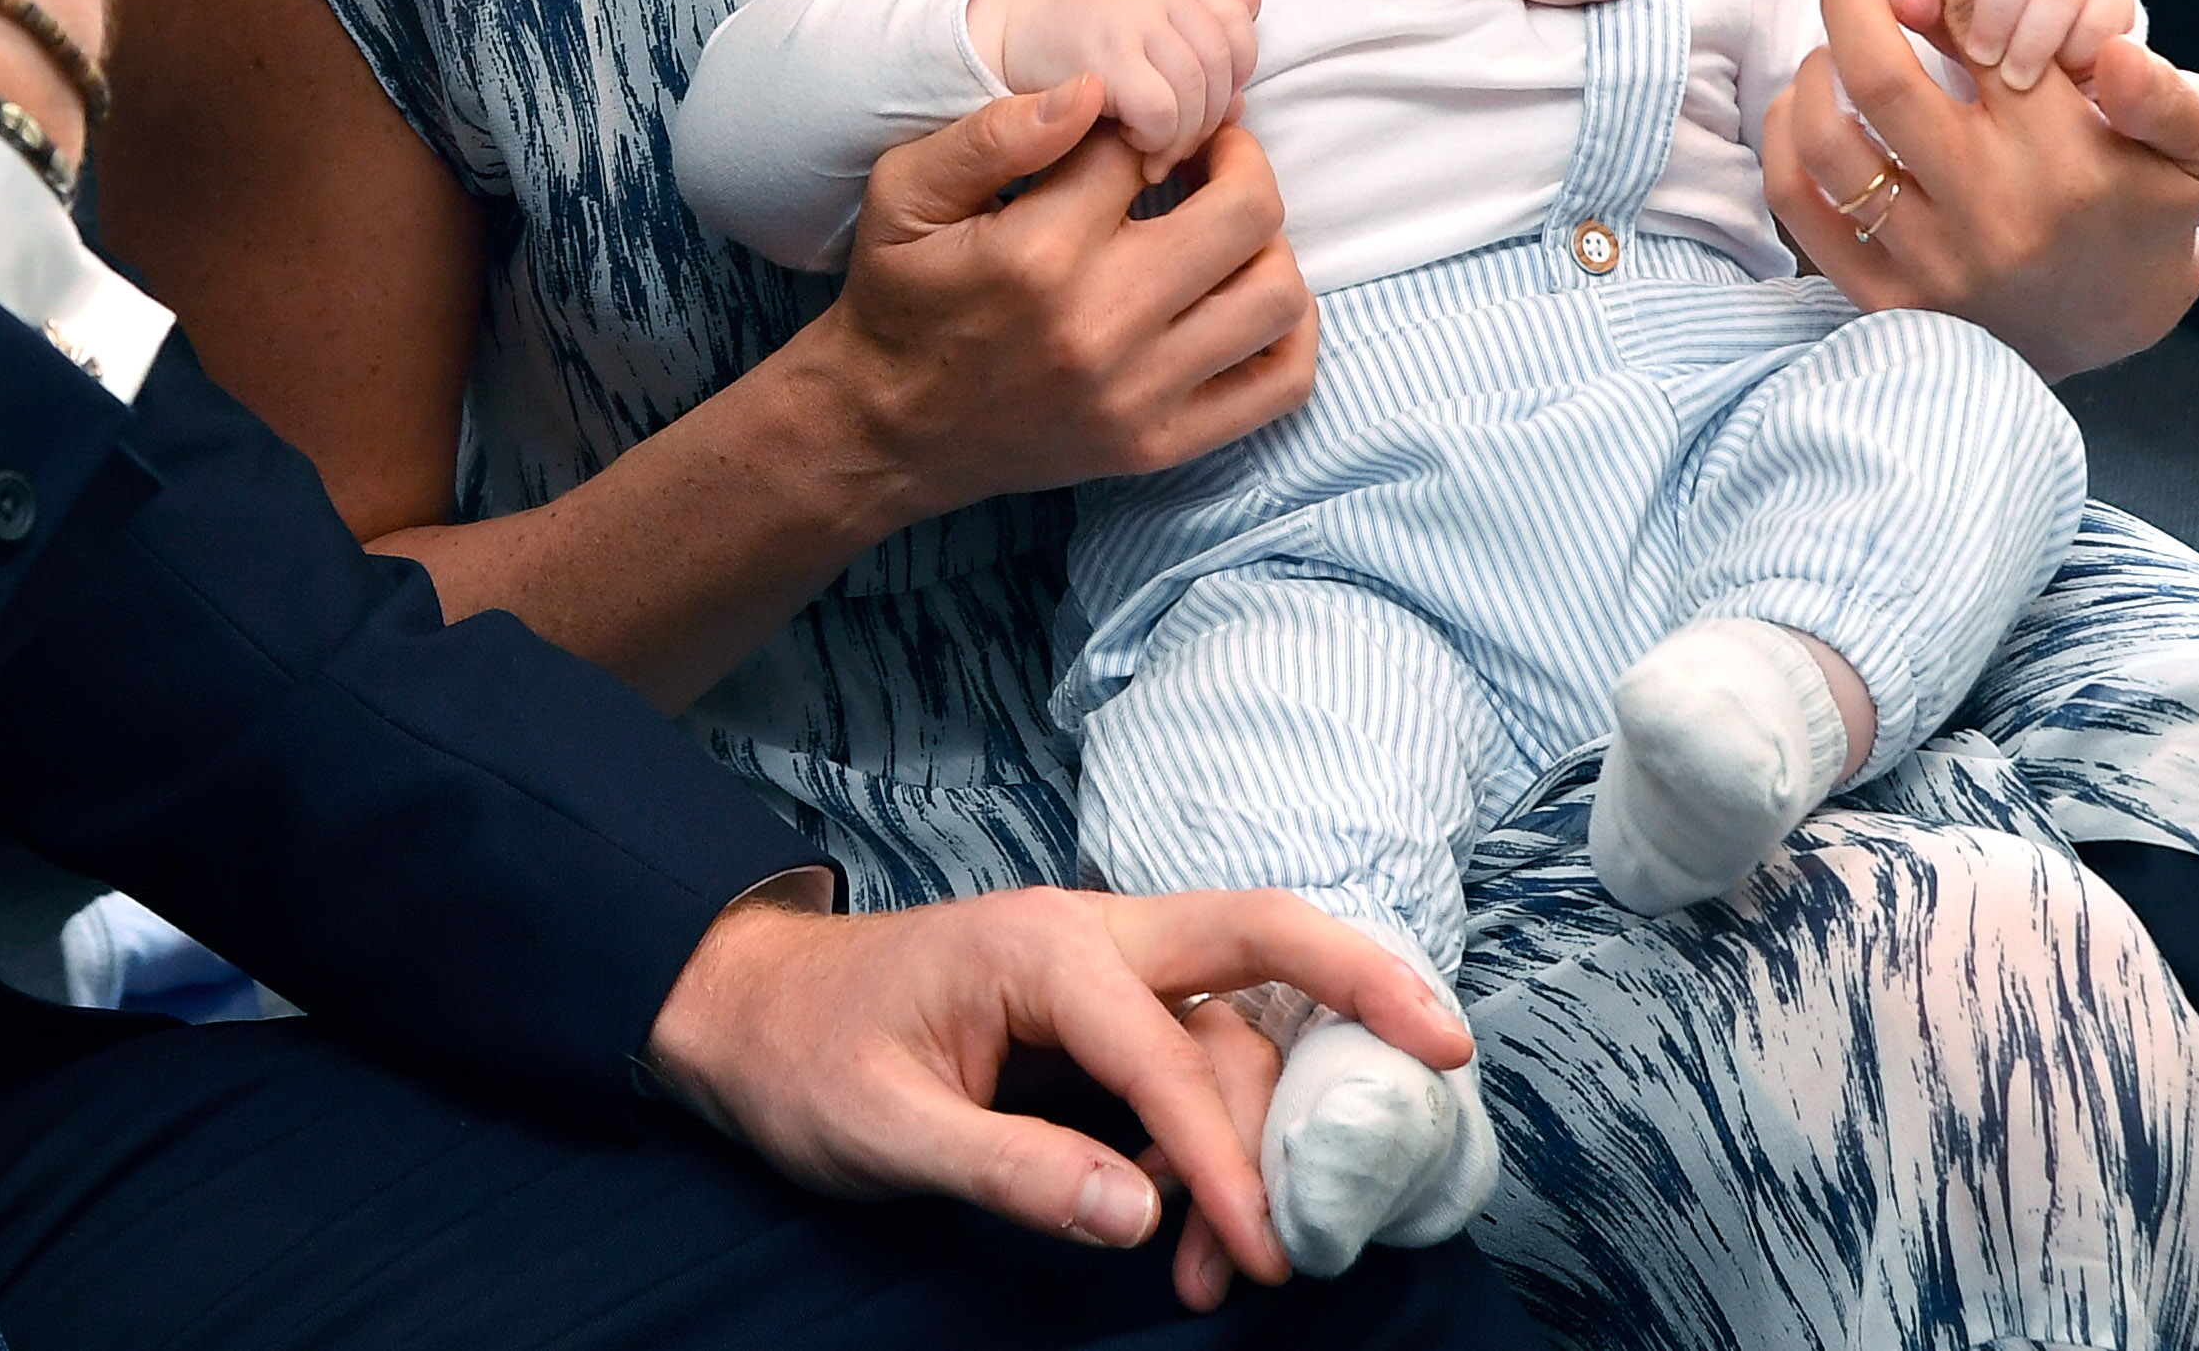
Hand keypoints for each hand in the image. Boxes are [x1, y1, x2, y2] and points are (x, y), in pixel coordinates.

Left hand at [637, 887, 1470, 1289]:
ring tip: (1244, 1264)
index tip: (1268, 1250)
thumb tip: (1138, 1210)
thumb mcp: (882, 1131)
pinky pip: (1198, 1053)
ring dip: (1263, 1130)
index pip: (1167, 1050)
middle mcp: (1090, 936)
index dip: (1225, 1156)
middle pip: (1258, 935)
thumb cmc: (804, 1058)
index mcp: (1039, 948)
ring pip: (1234, 1021)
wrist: (746, 1011)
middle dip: (1361, 981)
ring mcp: (1103, 968)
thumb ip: (1009, 1168)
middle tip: (1452, 1052)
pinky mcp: (1102, 1012)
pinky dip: (1224, 1132)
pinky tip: (1208, 1224)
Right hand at [808, 87, 1315, 520]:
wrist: (885, 427)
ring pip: (1276, 294)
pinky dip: (1292, 333)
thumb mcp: (905, 193)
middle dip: (1238, 160)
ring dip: (1268, 243)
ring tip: (1225, 224)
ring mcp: (1139, 392)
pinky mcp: (1159, 443)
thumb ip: (993, 132)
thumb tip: (1094, 88)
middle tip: (1208, 152)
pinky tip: (1250, 294)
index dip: (1145, 120)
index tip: (1134, 126)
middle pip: (1246, 212)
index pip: (1144, 147)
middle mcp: (1102, 323)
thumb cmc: (899, 297)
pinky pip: (1279, 386)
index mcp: (1040, 251)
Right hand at [967, 0, 1263, 167]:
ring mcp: (1127, 17)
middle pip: (1220, 61)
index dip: (1236, 71)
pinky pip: (1160, 109)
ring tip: (1156, 154)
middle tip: (1182, 145)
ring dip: (1183, 136)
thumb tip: (1251, 46)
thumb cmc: (1066, 35)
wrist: (989, 29)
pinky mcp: (1101, 56)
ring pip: (1195, 90)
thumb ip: (1191, 23)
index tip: (1208, 104)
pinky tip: (1133, 146)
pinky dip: (1157, 139)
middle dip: (1211, 115)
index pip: (1236, 19)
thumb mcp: (1134, 14)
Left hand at [1762, 0, 2198, 379]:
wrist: (2110, 328)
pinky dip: (1786, 138)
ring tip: (1834, 40)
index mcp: (2065, 153)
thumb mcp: (2196, 147)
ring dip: (1814, 67)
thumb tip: (2117, 52)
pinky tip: (1809, 105)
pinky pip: (1801, 204)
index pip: (1978, 22)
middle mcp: (1993, 207)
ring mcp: (1934, 260)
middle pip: (1878, 76)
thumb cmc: (2147, 207)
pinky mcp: (1886, 301)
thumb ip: (2170, 94)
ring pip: (1828, 140)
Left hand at [1863, 0, 2138, 88]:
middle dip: (1998, 5)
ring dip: (2036, 35)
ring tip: (2015, 77)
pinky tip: (2063, 71)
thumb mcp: (1941, 18)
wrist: (2043, 62)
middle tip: (1981, 54)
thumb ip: (1920, 4)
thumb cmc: (1973, 29)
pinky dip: (2080, 46)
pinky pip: (2104, 13)